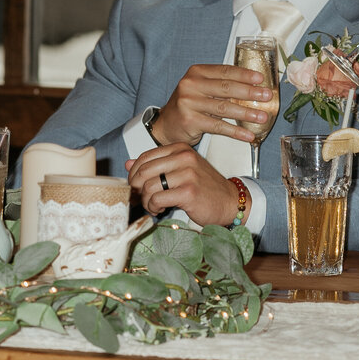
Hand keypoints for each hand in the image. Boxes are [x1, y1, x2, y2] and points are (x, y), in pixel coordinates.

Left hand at [128, 145, 242, 226]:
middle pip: (143, 172)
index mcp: (180, 149)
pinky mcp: (188, 192)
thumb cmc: (205, 188)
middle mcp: (184, 157)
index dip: (134, 175)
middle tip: (142, 199)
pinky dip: (153, 207)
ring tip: (153, 206)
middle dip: (137, 189)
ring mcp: (187, 174)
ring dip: (146, 201)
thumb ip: (155, 166)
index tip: (136, 187)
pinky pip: (157, 199)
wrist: (230, 202)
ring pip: (148, 186)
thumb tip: (128, 164)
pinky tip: (160, 210)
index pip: (144, 158)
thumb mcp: (180, 171)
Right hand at [149, 63, 273, 147]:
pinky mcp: (190, 121)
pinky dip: (235, 131)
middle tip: (266, 96)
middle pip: (226, 88)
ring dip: (246, 113)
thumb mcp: (201, 89)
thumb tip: (253, 87)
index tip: (261, 79)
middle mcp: (190, 85)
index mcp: (196, 72)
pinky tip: (248, 134)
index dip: (245, 74)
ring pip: (224, 107)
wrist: (166, 125)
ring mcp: (189, 103)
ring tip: (262, 117)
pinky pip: (218, 126)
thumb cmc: (189, 106)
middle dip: (250, 92)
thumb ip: (220, 85)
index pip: (225, 71)